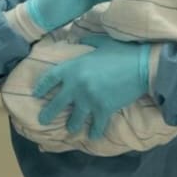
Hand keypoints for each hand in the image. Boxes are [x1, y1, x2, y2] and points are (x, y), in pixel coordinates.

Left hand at [33, 34, 151, 139]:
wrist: (141, 66)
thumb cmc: (121, 52)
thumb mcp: (100, 42)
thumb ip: (86, 42)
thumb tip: (77, 39)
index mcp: (73, 68)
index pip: (50, 78)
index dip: (41, 87)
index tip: (36, 94)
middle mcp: (76, 86)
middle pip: (56, 104)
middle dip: (48, 114)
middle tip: (42, 120)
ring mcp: (89, 100)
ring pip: (74, 119)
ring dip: (71, 125)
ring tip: (70, 129)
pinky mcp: (103, 110)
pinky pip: (95, 126)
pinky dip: (94, 132)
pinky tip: (91, 137)